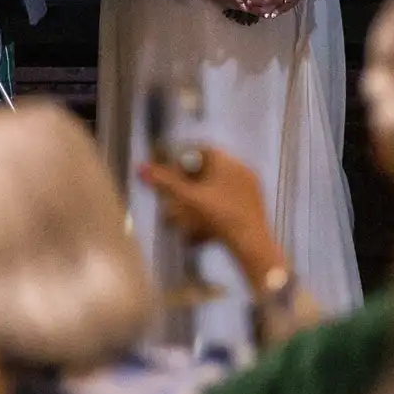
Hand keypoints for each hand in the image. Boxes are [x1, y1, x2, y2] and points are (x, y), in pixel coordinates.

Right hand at [136, 146, 284, 291]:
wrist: (252, 244)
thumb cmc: (219, 217)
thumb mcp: (188, 199)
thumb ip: (164, 183)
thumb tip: (140, 167)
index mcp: (226, 161)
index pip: (199, 149)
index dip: (179, 158)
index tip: (166, 170)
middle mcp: (240, 168)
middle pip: (207, 169)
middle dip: (187, 182)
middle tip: (172, 196)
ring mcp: (249, 187)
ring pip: (216, 187)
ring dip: (198, 199)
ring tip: (183, 216)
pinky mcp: (253, 205)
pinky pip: (228, 201)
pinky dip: (212, 211)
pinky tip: (203, 229)